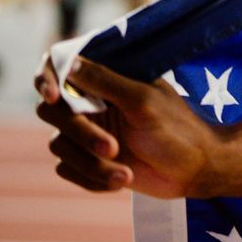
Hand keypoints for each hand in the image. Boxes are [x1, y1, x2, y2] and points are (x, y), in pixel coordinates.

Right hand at [34, 56, 217, 198]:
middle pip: (53, 112)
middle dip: (81, 133)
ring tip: (126, 174)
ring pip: (59, 145)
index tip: (53, 96)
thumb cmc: (177, 130)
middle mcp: (93, 104)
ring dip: (91, 164)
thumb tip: (69, 62)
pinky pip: (67, 170)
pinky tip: (123, 179)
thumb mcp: (143, 101)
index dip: (47, 78)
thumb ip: (106, 82)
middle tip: (113, 148)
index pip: (61, 69)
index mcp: (107, 81)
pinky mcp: (89, 161)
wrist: (194, 172)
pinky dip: (92, 178)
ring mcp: (89, 132)